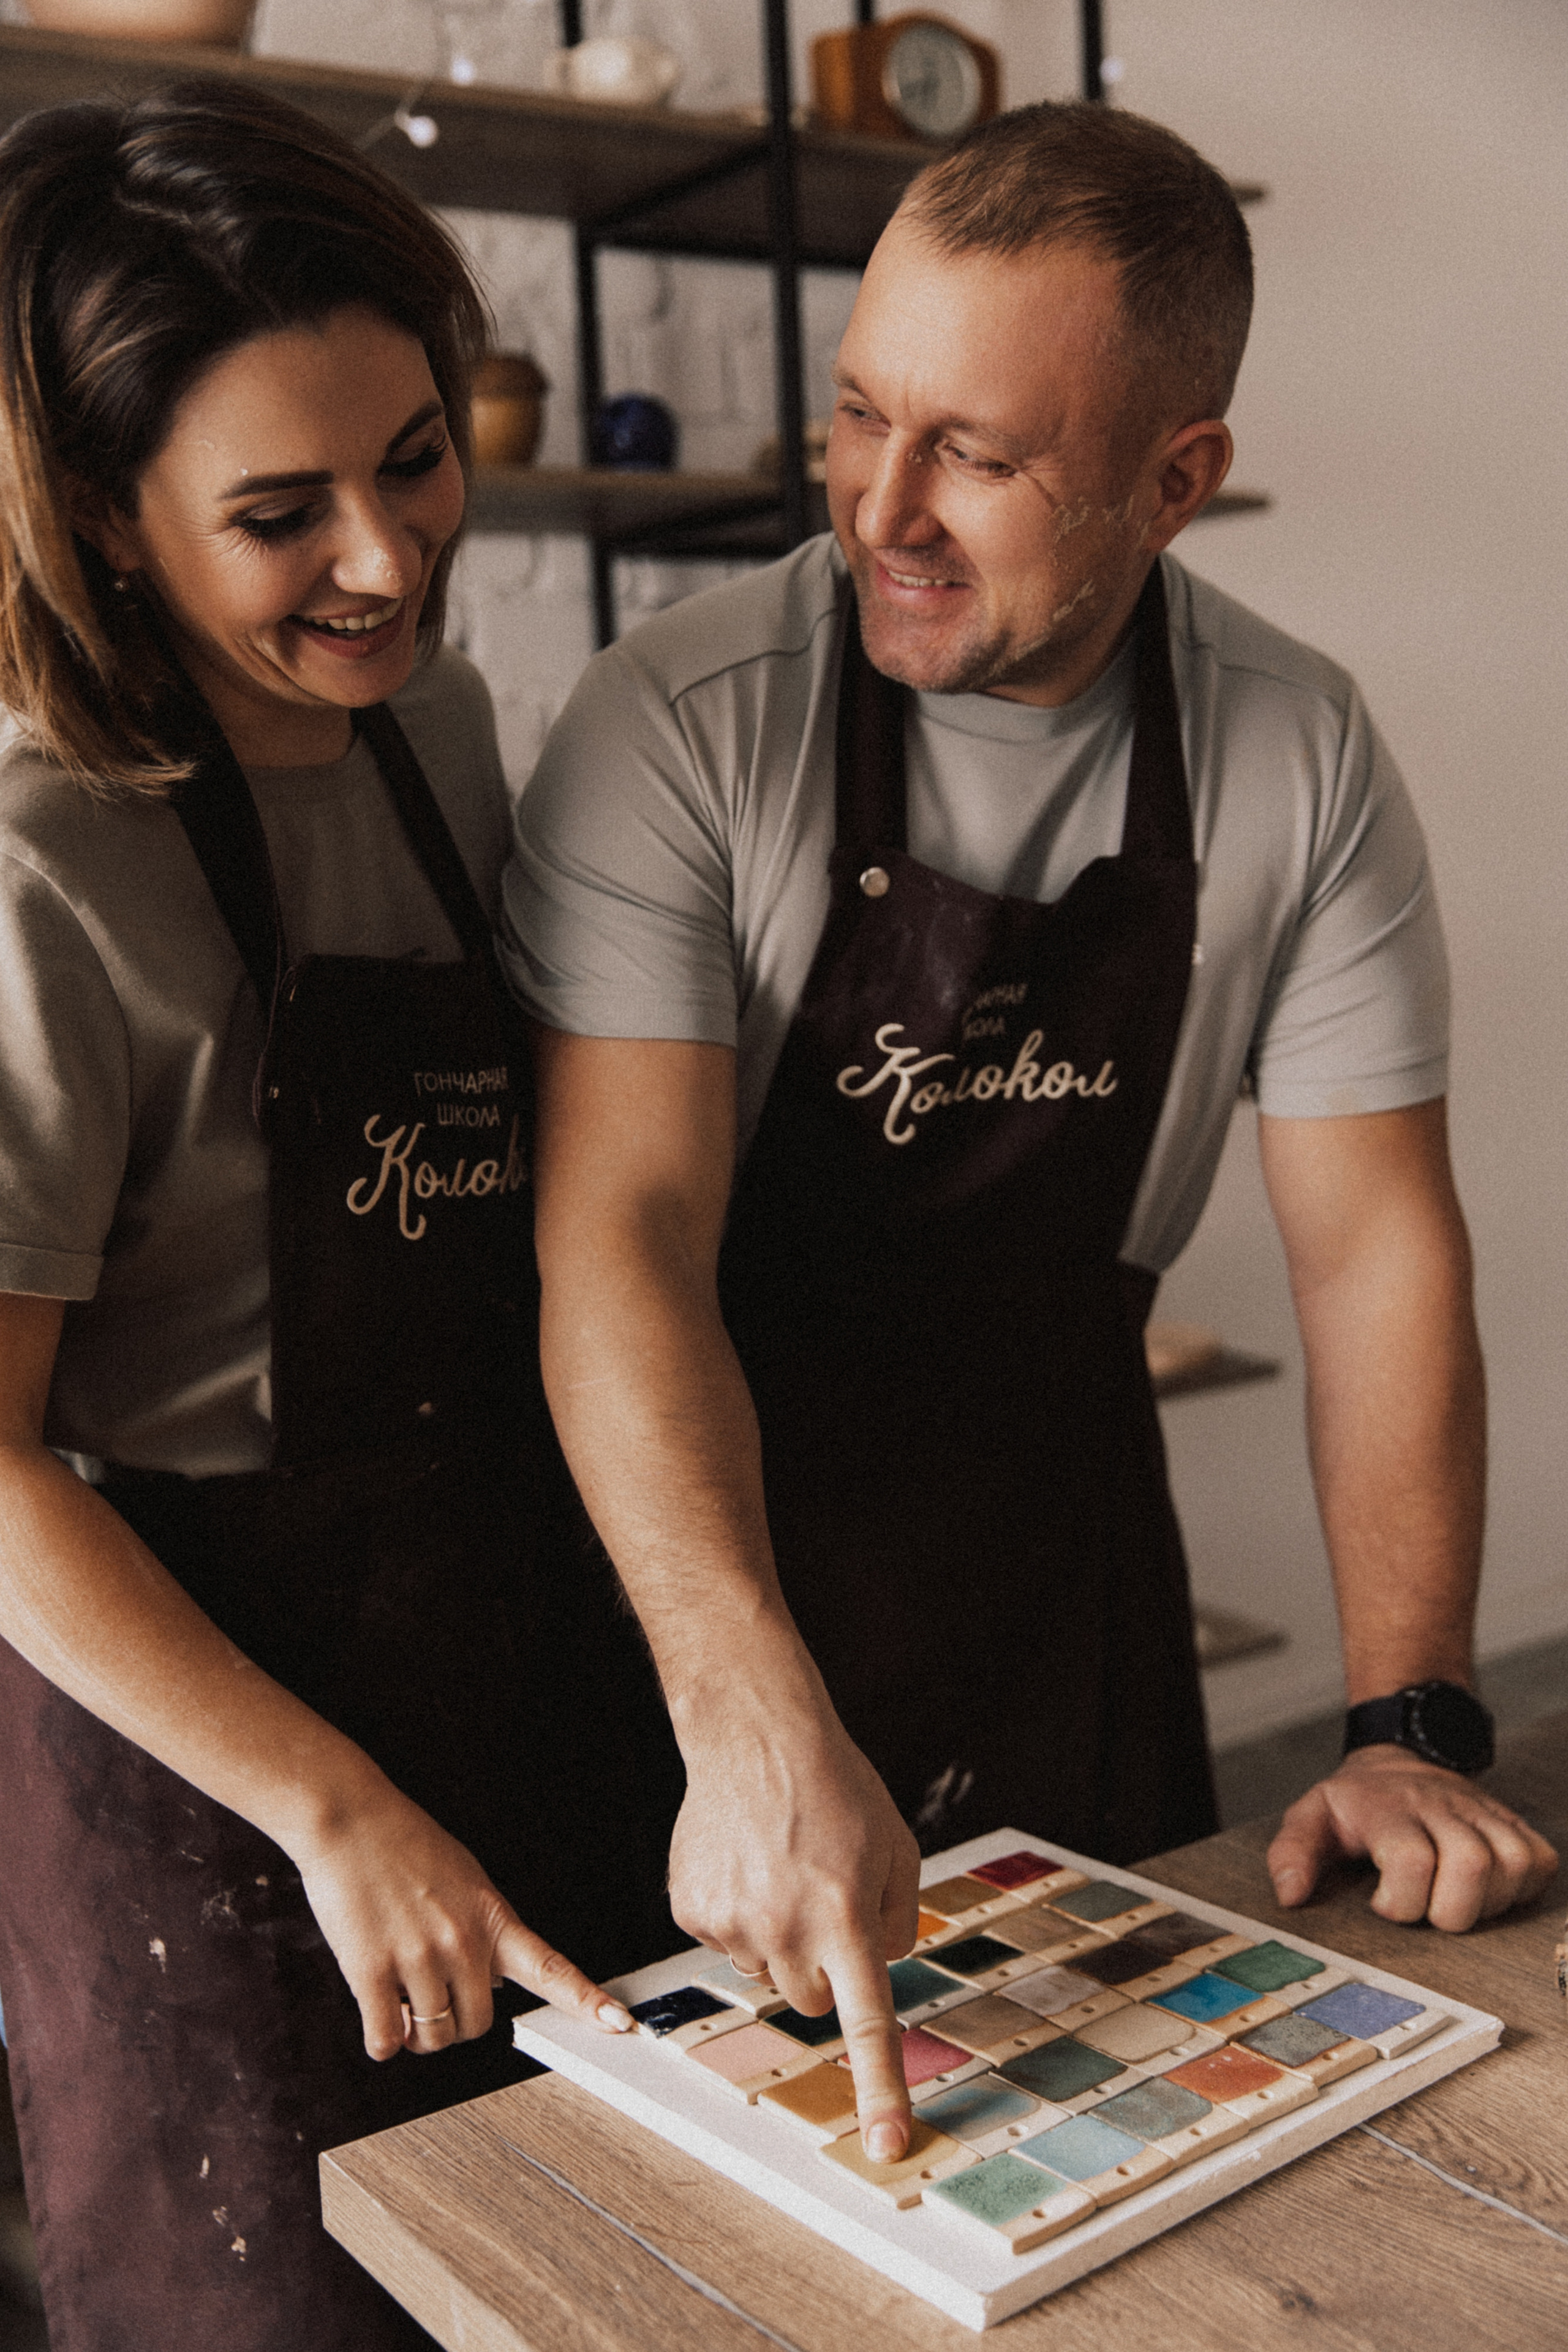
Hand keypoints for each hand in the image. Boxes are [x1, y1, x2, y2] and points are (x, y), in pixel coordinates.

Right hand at [294, 1780, 633, 2058]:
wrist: (349, 1819)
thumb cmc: (403, 1844)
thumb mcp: (465, 1879)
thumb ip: (485, 1930)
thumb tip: (496, 1985)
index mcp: (492, 1916)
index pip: (550, 1967)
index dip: (586, 2000)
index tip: (620, 2023)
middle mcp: (463, 1941)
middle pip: (479, 2025)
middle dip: (457, 2022)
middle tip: (433, 1997)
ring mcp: (419, 1958)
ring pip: (435, 2037)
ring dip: (418, 2034)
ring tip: (402, 2000)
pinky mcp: (372, 1972)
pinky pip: (387, 2040)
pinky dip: (384, 2040)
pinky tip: (380, 2016)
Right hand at [668, 1697, 920, 2161]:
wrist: (755, 1735)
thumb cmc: (836, 1787)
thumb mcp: (898, 1847)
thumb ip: (899, 1919)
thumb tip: (882, 1966)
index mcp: (847, 1919)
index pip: (867, 2025)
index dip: (880, 2091)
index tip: (888, 2148)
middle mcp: (787, 1930)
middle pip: (808, 2001)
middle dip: (821, 1969)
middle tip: (821, 1905)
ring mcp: (732, 1922)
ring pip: (764, 1970)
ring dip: (776, 1938)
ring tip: (778, 1867)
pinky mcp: (692, 1907)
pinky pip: (724, 1940)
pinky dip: (736, 1912)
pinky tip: (743, 1860)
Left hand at [1267, 1745, 1558, 1929]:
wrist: (1400, 1756)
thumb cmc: (1358, 1801)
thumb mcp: (1312, 1816)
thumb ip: (1292, 1852)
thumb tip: (1291, 1894)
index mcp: (1390, 1809)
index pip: (1411, 1859)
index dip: (1399, 1900)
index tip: (1383, 1905)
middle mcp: (1441, 1806)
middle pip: (1470, 1864)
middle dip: (1450, 1910)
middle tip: (1426, 1909)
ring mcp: (1481, 1812)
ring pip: (1513, 1864)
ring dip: (1487, 1901)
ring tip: (1453, 1899)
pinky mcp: (1511, 1821)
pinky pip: (1539, 1860)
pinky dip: (1521, 1887)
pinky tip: (1487, 1890)